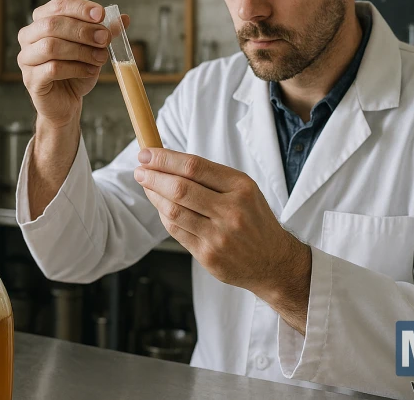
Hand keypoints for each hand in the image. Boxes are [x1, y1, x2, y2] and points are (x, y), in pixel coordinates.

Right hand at [18, 0, 127, 127]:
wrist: (67, 101)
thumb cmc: (77, 70)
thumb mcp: (94, 48)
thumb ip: (105, 33)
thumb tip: (124, 18)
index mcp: (42, 20)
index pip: (59, 5)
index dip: (80, 8)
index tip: (101, 14)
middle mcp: (28, 36)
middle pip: (52, 24)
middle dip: (82, 30)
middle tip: (104, 39)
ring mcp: (26, 58)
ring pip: (51, 46)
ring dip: (81, 51)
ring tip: (100, 58)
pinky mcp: (31, 79)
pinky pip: (52, 69)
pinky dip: (75, 68)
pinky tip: (89, 71)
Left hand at [134, 148, 311, 332]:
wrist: (273, 261)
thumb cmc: (253, 218)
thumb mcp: (244, 189)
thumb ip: (210, 177)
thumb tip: (168, 161)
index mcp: (241, 187)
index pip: (194, 166)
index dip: (165, 158)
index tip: (146, 153)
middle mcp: (232, 211)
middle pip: (180, 188)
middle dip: (153, 176)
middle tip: (140, 170)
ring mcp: (220, 236)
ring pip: (174, 211)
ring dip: (154, 196)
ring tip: (146, 185)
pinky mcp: (209, 256)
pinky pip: (176, 231)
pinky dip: (164, 216)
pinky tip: (161, 207)